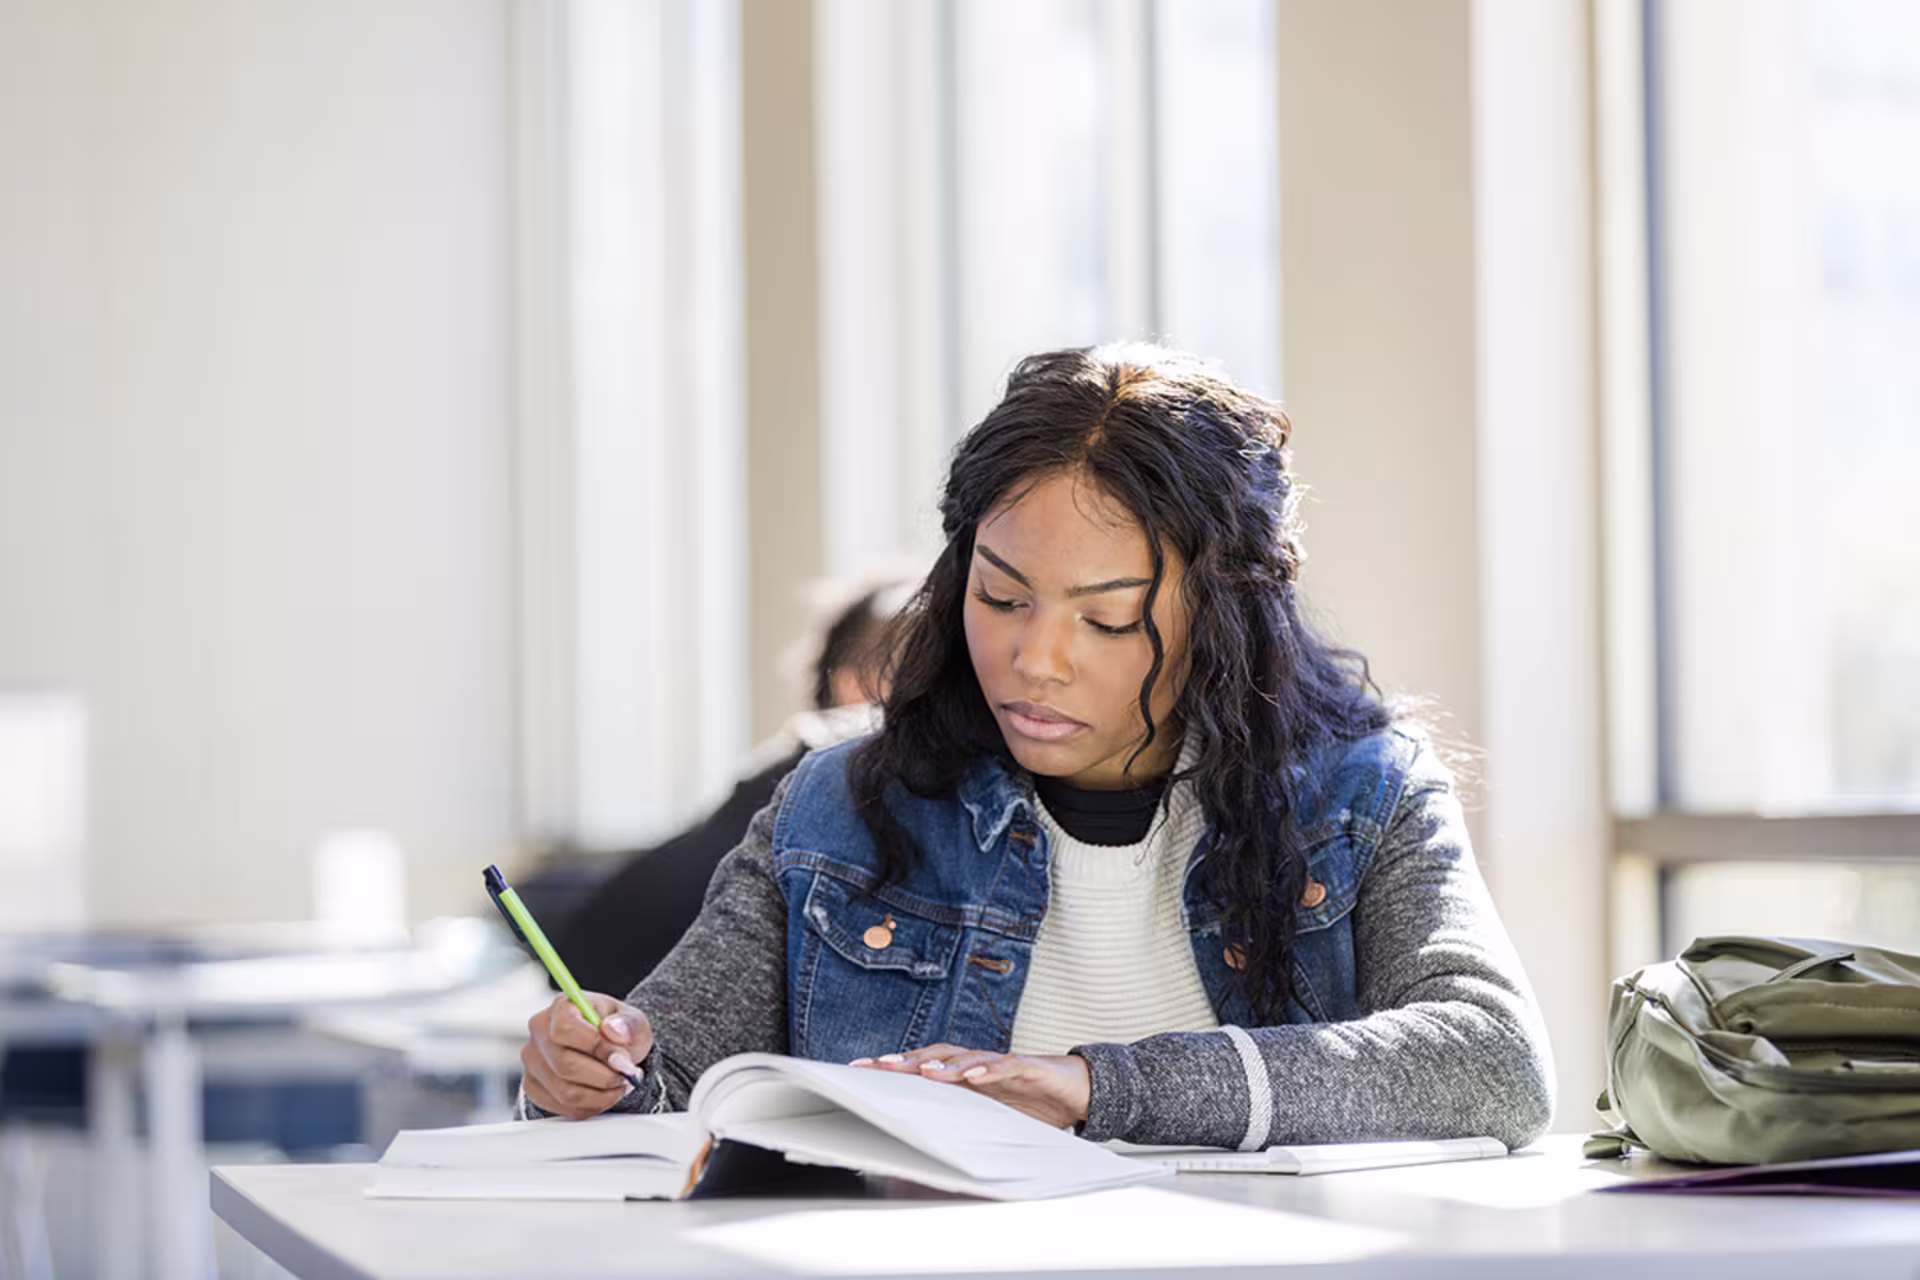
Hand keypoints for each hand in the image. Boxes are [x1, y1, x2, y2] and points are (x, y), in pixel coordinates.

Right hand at [521, 992, 652, 1120]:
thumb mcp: (634, 1021)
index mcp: (562, 1007)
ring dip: (599, 1095)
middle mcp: (540, 1032)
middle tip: (626, 1076)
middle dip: (603, 1077)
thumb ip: (628, 1024)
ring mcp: (533, 1061)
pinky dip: (588, 1107)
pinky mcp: (533, 1086)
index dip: (595, 1047)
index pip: (565, 1028)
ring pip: (564, 1091)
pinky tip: (602, 1095)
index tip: (621, 1057)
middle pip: (564, 1065)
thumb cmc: (616, 1032)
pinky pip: (561, 1107)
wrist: (607, 1050)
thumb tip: (613, 1030)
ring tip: (618, 1086)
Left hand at [852, 1044, 1090, 1129]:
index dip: (894, 1067)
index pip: (924, 1069)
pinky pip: (1005, 1064)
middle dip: (906, 1061)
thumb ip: (967, 1130)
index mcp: (967, 1079)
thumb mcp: (996, 1122)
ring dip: (943, 1064)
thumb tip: (928, 1158)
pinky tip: (972, 1075)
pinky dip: (987, 1068)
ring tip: (920, 1071)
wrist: (1080, 1090)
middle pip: (936, 1057)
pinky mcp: (1029, 1066)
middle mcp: (979, 1067)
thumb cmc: (1036, 1104)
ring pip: (966, 1057)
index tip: (860, 1070)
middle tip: (878, 1066)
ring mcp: (1002, 1064)